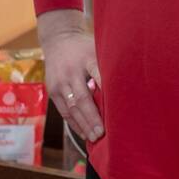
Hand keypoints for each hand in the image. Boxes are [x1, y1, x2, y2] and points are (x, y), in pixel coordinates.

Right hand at [38, 8, 102, 142]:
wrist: (58, 40)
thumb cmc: (84, 48)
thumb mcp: (98, 49)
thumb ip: (108, 66)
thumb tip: (126, 88)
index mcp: (86, 58)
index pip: (98, 76)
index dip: (106, 92)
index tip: (115, 109)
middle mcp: (70, 72)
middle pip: (82, 98)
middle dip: (92, 118)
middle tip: (102, 133)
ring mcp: (59, 83)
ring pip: (71, 108)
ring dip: (83, 125)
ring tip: (94, 138)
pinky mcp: (52, 91)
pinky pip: (63, 111)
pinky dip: (74, 124)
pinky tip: (83, 134)